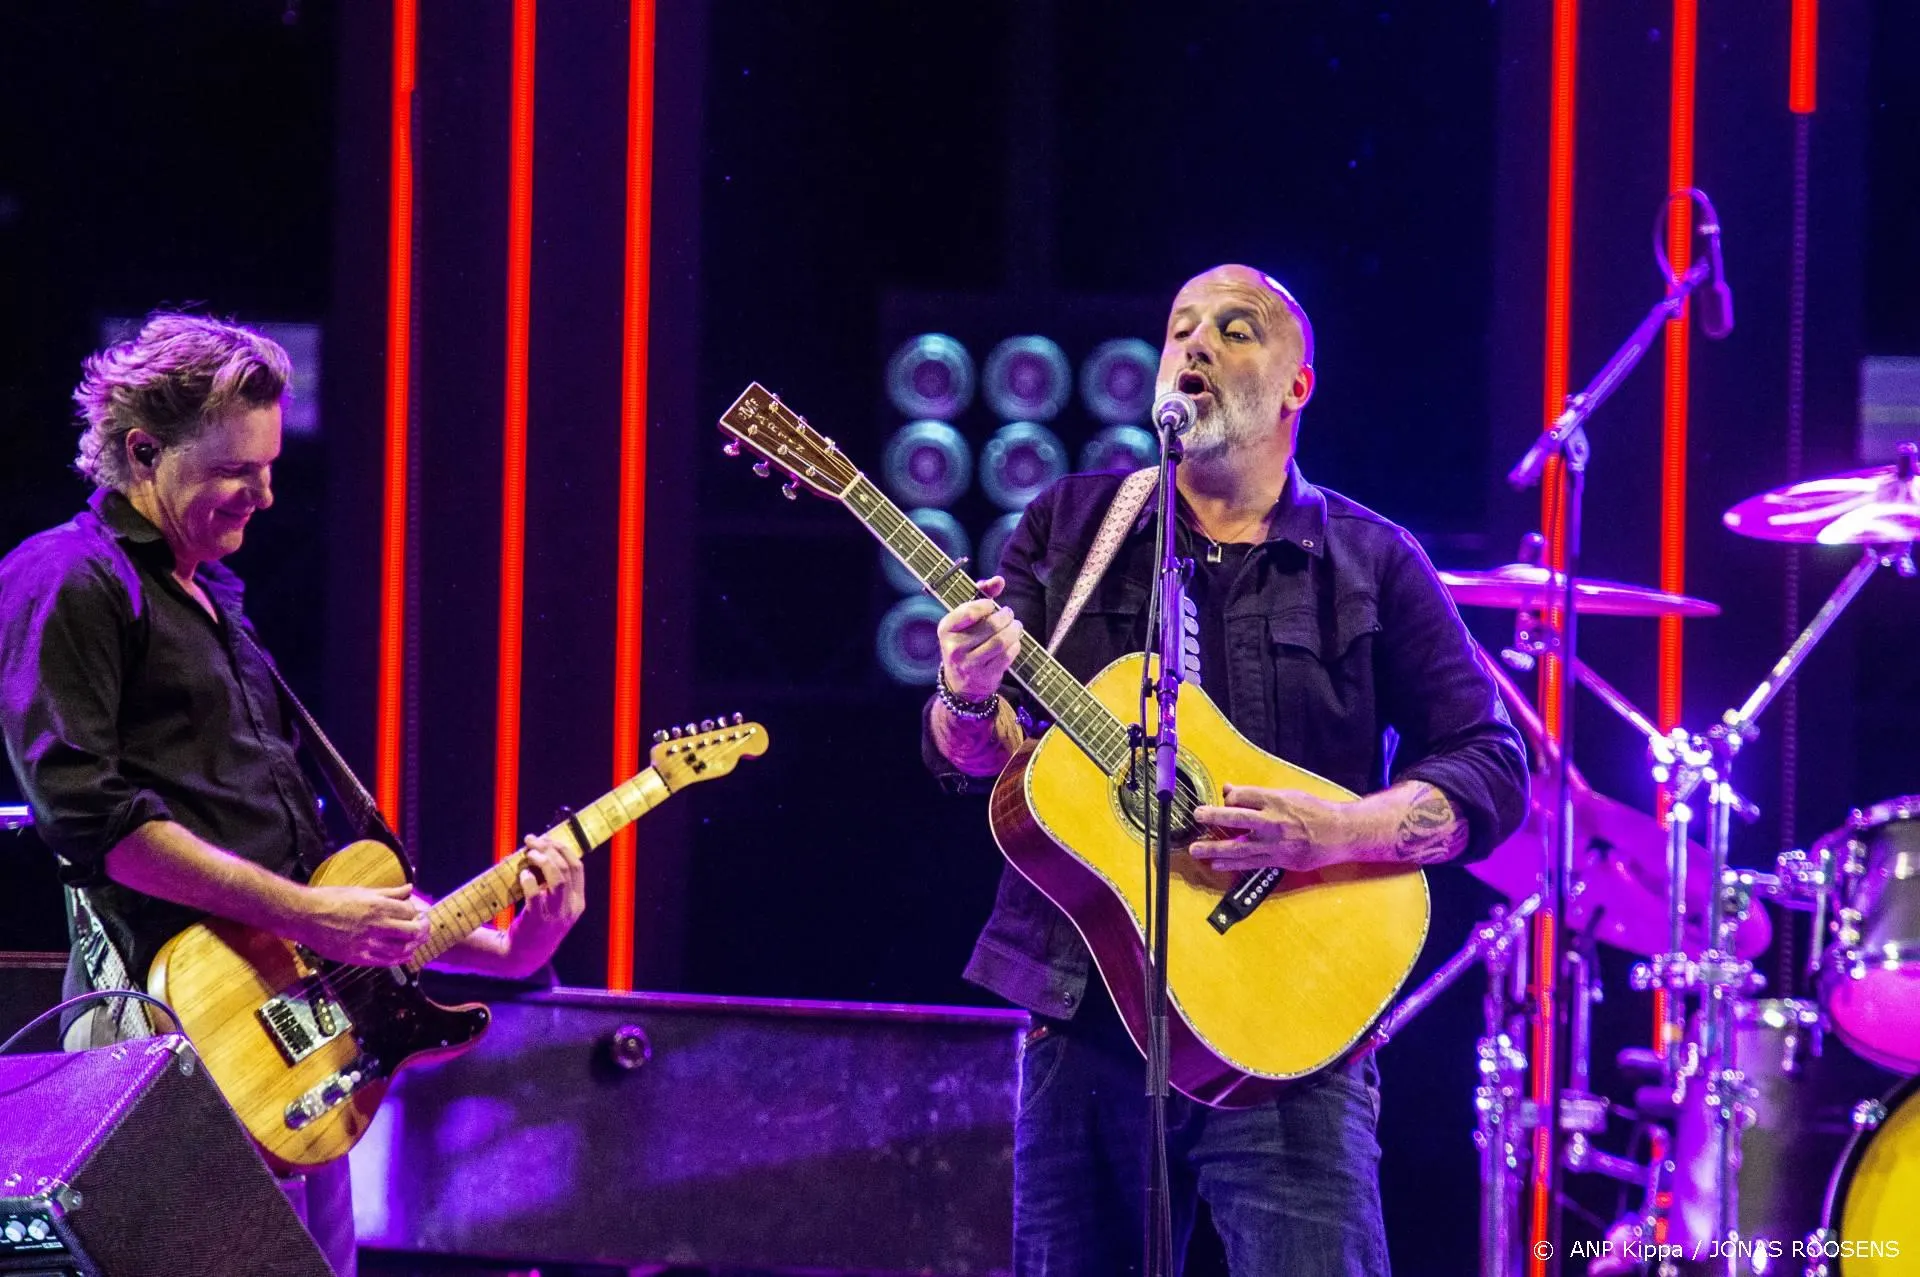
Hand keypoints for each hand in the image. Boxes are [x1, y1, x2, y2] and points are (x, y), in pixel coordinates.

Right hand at [289, 883, 429, 965]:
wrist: (305, 916)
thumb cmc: (332, 899)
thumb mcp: (363, 890)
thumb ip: (389, 892)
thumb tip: (410, 888)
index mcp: (378, 906)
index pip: (410, 911)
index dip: (417, 911)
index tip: (417, 912)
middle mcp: (375, 925)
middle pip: (412, 931)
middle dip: (422, 930)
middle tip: (424, 928)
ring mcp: (367, 943)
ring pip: (401, 949)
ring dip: (413, 946)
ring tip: (416, 942)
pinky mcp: (357, 957)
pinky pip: (385, 962)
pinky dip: (398, 959)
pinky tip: (403, 955)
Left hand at [500, 833, 586, 976]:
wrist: (524, 955)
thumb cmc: (538, 924)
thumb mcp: (556, 906)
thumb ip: (554, 884)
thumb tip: (543, 851)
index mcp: (578, 902)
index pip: (577, 867)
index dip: (563, 849)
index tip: (548, 838)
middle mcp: (570, 908)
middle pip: (566, 869)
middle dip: (550, 849)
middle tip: (532, 840)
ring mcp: (555, 915)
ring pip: (557, 880)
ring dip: (543, 861)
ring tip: (529, 853)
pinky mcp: (537, 920)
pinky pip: (536, 895)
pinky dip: (529, 881)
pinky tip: (522, 875)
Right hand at [936, 575, 1022, 700]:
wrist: (960, 682)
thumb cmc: (965, 641)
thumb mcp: (965, 620)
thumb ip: (981, 596)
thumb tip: (999, 580)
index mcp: (946, 629)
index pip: (968, 612)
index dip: (985, 605)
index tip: (992, 605)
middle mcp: (954, 648)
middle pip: (990, 626)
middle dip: (1006, 617)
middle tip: (1009, 614)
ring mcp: (969, 664)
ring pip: (1000, 642)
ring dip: (1014, 630)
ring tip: (1016, 626)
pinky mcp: (984, 676)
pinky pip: (1007, 657)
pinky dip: (1015, 646)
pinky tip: (1015, 642)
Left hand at [1189, 785, 1358, 872]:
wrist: (1339, 833)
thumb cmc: (1313, 810)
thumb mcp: (1288, 794)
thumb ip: (1257, 795)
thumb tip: (1229, 790)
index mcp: (1276, 800)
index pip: (1243, 796)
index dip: (1229, 797)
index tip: (1225, 800)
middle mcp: (1273, 821)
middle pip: (1237, 818)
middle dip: (1214, 817)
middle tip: (1197, 815)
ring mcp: (1274, 843)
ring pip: (1239, 847)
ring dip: (1215, 848)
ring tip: (1196, 849)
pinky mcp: (1278, 860)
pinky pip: (1250, 862)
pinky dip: (1231, 863)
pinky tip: (1216, 863)